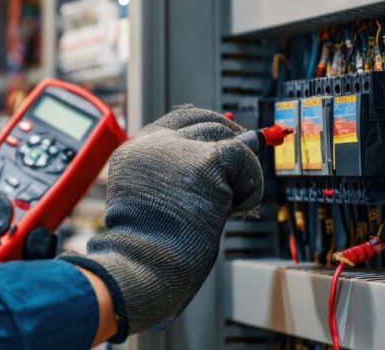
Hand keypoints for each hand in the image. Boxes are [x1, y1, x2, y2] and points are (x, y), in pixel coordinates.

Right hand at [60, 106, 263, 340]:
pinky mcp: (207, 161)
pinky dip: (250, 185)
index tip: (226, 137)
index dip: (207, 126)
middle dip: (231, 138)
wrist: (144, 265)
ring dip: (240, 172)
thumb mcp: (155, 201)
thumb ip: (184, 173)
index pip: (178, 120)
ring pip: (230, 141)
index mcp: (133, 151)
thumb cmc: (150, 249)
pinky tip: (237, 208)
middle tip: (245, 163)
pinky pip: (246, 159)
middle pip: (206, 122)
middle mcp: (153, 143)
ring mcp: (180, 149)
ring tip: (231, 205)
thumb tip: (244, 144)